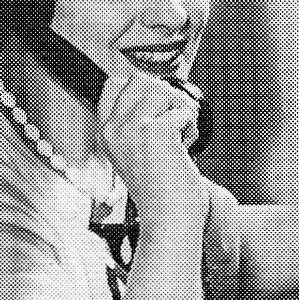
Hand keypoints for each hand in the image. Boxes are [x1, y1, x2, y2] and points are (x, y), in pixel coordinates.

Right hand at [98, 73, 208, 228]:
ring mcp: (133, 128)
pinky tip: (184, 152)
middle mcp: (114, 128)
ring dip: (181, 112)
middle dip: (164, 98)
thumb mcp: (135, 150)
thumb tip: (155, 86)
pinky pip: (185, 110)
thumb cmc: (161, 189)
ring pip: (165, 89)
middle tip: (169, 129)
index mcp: (106, 132)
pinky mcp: (156, 132)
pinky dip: (192, 129)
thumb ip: (135, 120)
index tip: (154, 118)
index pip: (115, 84)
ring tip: (178, 142)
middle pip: (142, 79)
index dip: (141, 92)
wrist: (169, 220)